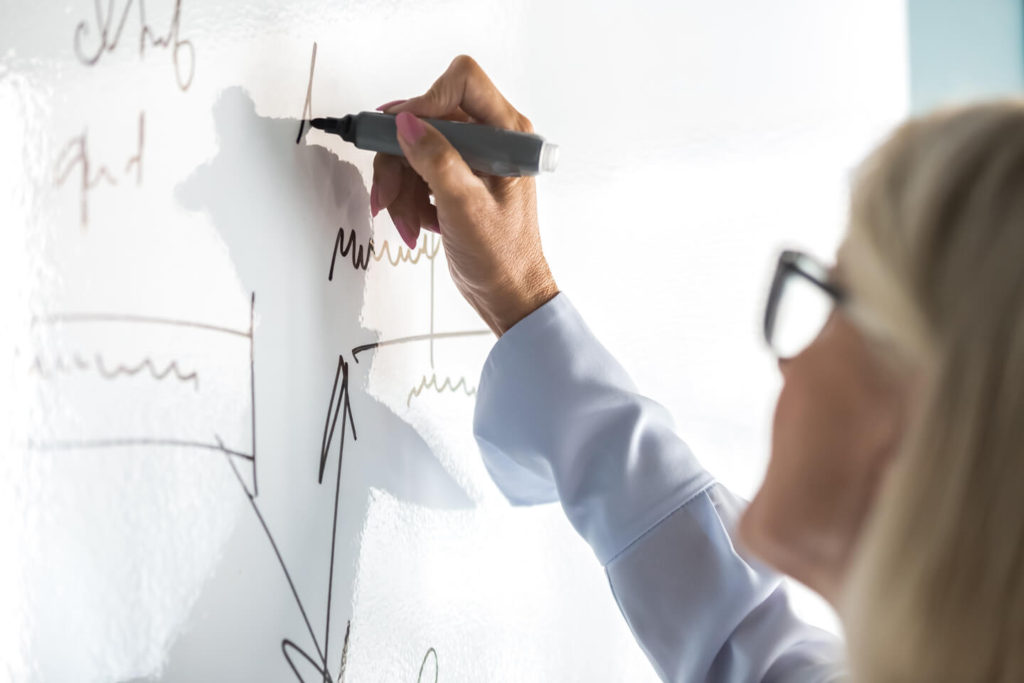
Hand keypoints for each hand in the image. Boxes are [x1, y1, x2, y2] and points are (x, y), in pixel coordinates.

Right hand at [370, 55, 558, 336]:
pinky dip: (408, 199)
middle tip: (385, 195)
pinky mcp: (455, 180)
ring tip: (405, 223)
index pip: (462, 83)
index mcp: (507, 135)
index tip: (401, 134)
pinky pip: (416, 173)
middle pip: (426, 120)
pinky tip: (415, 225)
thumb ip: (436, 160)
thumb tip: (406, 123)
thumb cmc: (503, 257)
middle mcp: (491, 140)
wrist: (507, 294)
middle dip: (400, 160)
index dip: (425, 102)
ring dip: (400, 188)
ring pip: (414, 149)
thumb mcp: (465, 207)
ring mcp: (471, 160)